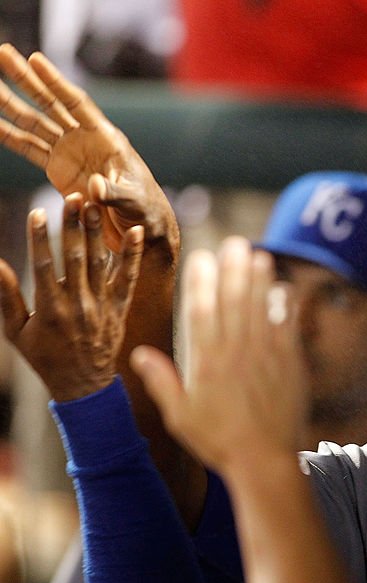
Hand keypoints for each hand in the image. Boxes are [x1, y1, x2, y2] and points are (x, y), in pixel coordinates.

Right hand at [0, 44, 178, 257]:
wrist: (141, 226)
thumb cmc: (145, 209)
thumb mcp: (133, 200)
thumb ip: (113, 193)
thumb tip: (95, 188)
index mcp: (106, 138)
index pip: (76, 103)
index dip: (55, 82)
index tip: (34, 59)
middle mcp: (85, 139)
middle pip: (50, 103)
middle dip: (25, 80)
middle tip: (3, 53)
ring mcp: (69, 152)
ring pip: (34, 122)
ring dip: (10, 104)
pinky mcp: (58, 170)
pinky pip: (29, 149)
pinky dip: (10, 136)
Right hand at [0, 195, 142, 400]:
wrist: (84, 384)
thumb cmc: (45, 357)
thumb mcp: (17, 332)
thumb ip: (7, 297)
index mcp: (50, 310)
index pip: (44, 266)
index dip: (40, 239)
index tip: (38, 212)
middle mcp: (78, 305)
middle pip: (76, 259)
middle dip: (74, 227)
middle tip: (73, 197)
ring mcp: (103, 306)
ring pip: (101, 263)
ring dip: (99, 233)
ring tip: (96, 205)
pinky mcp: (121, 308)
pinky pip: (129, 278)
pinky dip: (132, 255)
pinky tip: (136, 232)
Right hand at [131, 238, 307, 471]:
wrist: (265, 461)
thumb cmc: (219, 441)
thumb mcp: (180, 416)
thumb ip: (162, 381)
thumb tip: (138, 354)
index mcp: (206, 363)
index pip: (201, 311)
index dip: (201, 281)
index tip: (201, 258)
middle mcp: (237, 353)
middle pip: (235, 301)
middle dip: (234, 268)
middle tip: (234, 243)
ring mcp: (266, 356)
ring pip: (262, 308)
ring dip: (261, 280)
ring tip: (260, 255)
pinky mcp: (290, 365)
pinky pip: (288, 328)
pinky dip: (285, 307)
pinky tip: (284, 290)